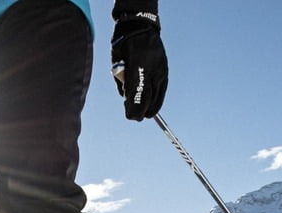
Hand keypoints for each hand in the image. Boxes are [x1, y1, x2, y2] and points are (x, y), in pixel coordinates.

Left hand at [111, 1, 166, 120]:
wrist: (140, 26)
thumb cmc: (123, 45)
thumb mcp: (116, 62)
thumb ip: (121, 81)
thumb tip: (125, 99)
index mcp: (135, 66)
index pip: (136, 94)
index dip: (133, 108)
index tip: (130, 116)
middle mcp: (150, 68)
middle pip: (147, 97)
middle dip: (141, 110)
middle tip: (135, 117)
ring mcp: (159, 69)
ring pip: (157, 95)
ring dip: (151, 107)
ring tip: (145, 113)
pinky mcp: (164, 70)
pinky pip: (162, 89)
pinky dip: (158, 99)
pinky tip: (154, 106)